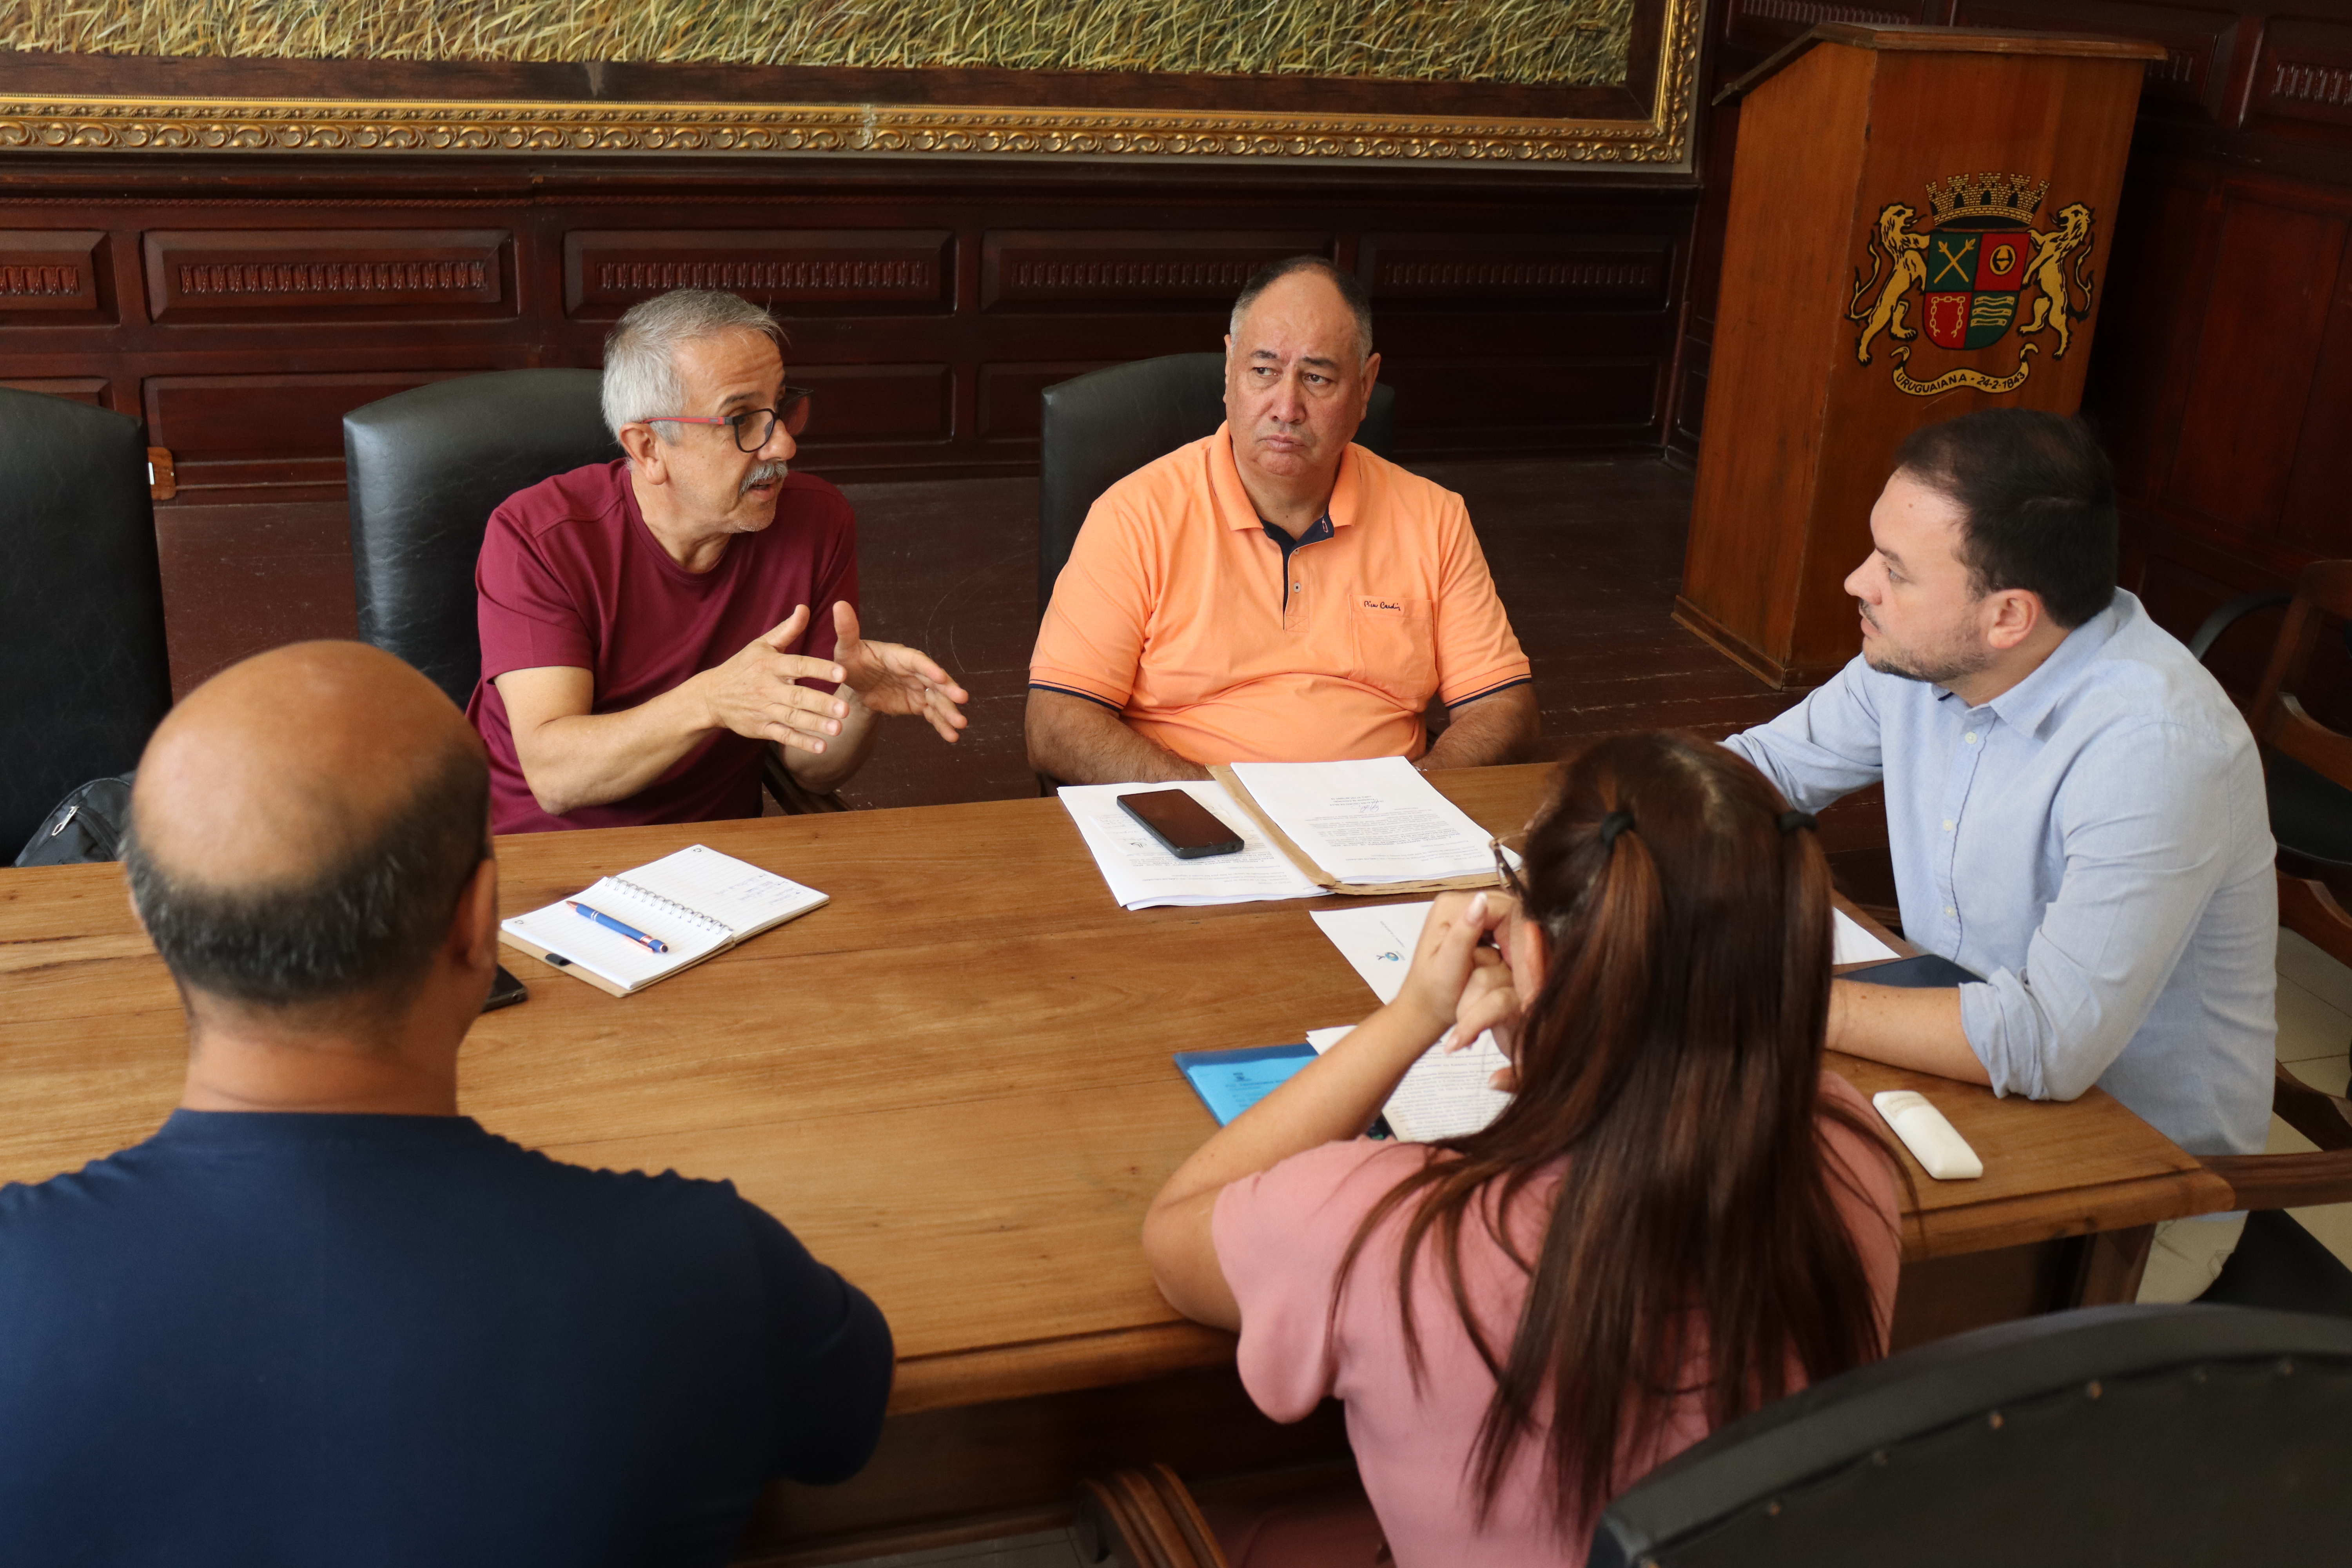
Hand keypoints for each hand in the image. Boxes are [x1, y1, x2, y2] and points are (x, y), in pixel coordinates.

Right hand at [700, 605, 852, 754]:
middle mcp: (768, 687)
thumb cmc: (743, 666)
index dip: (820, 668)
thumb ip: (787, 629)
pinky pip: (783, 735)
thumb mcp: (761, 644)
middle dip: (822, 703)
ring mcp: (764, 709)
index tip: (842, 672)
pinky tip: (821, 747)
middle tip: (846, 709)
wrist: (712, 695)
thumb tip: (805, 607)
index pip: (799, 665)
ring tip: (838, 729)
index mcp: (770, 664)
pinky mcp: (761, 727)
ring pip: (793, 717)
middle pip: (798, 696)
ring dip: (816, 724)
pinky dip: (801, 742)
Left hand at [831, 601, 970, 743]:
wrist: (857, 683)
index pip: (916, 660)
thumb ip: (846, 630)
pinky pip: (932, 715)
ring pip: (937, 700)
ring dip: (949, 711)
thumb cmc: (852, 661)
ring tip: (961, 724)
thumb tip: (839, 604)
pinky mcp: (918, 704)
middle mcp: (914, 671)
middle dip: (948, 690)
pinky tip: (952, 737)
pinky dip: (941, 725)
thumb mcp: (846, 649)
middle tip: (962, 700)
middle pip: (935, 681)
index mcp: (900, 656)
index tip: (941, 677)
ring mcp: (919, 688)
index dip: (929, 668)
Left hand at [1391, 891, 1512, 1041]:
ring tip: (1521, 969)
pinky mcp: (1474, 925)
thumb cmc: (1434, 993)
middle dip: (1521, 939)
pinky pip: (1505, 928)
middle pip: (1509, 911)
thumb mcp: (1448, 966)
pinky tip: (1512, 964)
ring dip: (1518, 943)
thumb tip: (1481, 899)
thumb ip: (1464, 933)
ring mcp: (1467, 912)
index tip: (1522, 964)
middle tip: (1527, 970)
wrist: (1426, 1006)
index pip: (1503, 908)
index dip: (1519, 934)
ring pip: (1510, 920)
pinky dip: (1511, 945)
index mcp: (1449, 907)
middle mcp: (1458, 902)